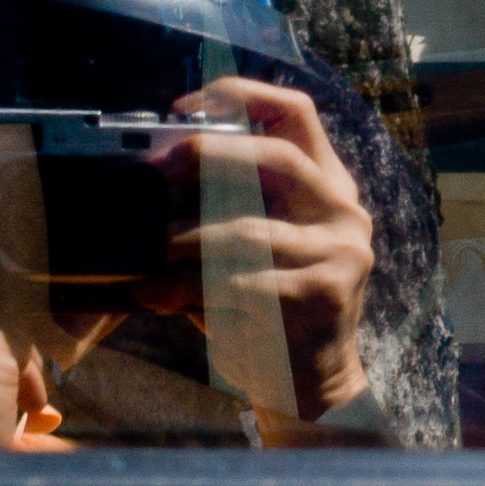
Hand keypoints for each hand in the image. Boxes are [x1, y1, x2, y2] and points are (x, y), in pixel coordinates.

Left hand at [131, 77, 373, 428]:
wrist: (310, 389)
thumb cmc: (264, 308)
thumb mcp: (249, 246)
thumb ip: (220, 206)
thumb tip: (145, 172)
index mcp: (327, 182)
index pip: (297, 112)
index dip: (241, 96)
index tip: (184, 106)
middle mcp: (342, 209)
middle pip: (278, 157)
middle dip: (209, 156)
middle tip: (155, 171)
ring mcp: (340, 253)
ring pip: (249, 230)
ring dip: (184, 240)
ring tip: (141, 252)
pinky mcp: (323, 296)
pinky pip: (243, 283)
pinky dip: (187, 288)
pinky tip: (152, 293)